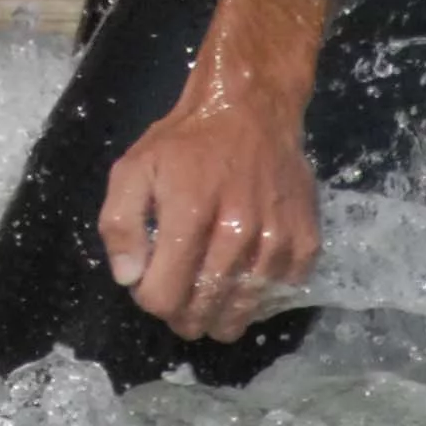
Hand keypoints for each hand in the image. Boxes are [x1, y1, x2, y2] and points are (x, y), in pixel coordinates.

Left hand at [97, 0, 328, 340]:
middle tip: (178, 303)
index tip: (150, 284)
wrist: (251, 109)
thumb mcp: (133, 168)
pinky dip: (257, 300)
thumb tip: (129, 278)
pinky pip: (278, 295)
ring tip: (206, 304)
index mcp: (191, 213)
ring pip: (243, 310)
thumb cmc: (187, 142)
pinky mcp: (305, 243)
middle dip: (182, 316)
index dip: (150, 299)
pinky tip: (240, 285)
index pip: (166, 296)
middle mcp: (238, 233)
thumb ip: (120, 224)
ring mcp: (276, 240)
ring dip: (219, 315)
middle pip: (205, 311)